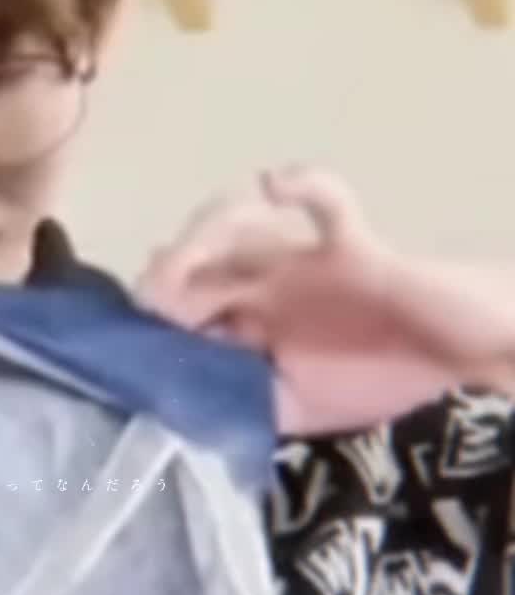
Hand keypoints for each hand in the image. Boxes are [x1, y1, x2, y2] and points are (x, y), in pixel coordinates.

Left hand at [136, 166, 472, 436]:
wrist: (466, 356)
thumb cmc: (389, 376)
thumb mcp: (304, 410)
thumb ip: (248, 405)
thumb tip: (180, 412)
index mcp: (256, 326)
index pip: (188, 315)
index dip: (153, 322)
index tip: (126, 338)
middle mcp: (269, 285)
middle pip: (199, 265)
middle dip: (166, 279)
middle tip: (146, 300)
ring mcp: (305, 261)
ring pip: (240, 225)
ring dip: (207, 233)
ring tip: (186, 257)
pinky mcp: (351, 246)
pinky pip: (325, 202)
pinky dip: (302, 183)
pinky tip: (274, 182)